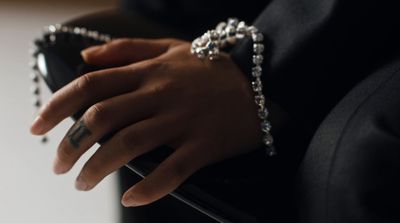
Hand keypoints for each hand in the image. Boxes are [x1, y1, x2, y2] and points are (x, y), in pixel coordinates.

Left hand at [30, 38, 267, 206]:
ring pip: (128, 145)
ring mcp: (183, 121)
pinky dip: (148, 188)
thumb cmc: (212, 66)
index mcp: (149, 72)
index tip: (38, 128)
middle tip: (59, 164)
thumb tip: (86, 59)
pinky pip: (172, 170)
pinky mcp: (204, 145)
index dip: (58, 106)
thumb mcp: (170, 47)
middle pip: (101, 118)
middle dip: (70, 144)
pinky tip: (131, 197)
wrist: (263, 80)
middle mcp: (161, 95)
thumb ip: (126, 50)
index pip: (91, 85)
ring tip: (82, 182)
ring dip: (97, 168)